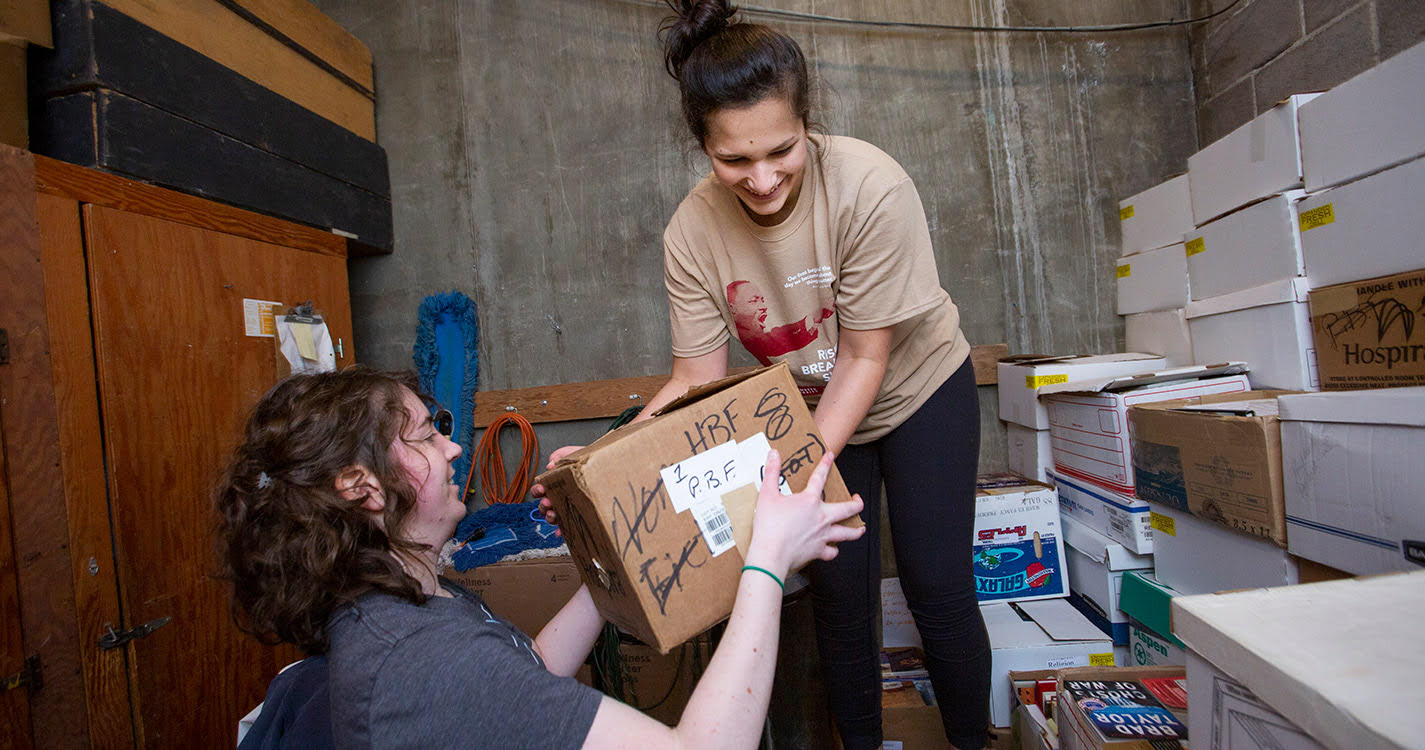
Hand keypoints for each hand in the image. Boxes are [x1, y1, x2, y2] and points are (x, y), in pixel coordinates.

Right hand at [531, 444, 584, 524]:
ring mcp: (568, 507)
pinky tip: (561, 531)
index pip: (540, 490)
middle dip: (542, 505)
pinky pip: (568, 527)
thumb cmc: (589, 462)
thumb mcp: (574, 454)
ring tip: (554, 514)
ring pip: (553, 517)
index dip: (537, 490)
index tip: (541, 489)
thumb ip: (560, 456)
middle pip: (544, 505)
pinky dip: (562, 530)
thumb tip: (551, 464)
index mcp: (555, 484)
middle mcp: (559, 497)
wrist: (607, 467)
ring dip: (550, 517)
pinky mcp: (578, 516)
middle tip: (547, 502)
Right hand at [744, 450, 863, 577]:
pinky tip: (833, 548)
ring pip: (848, 533)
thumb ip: (772, 472)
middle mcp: (822, 518)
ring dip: (856, 529)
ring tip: (860, 528)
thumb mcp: (767, 495)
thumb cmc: (769, 527)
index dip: (825, 464)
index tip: (830, 456)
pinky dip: (834, 550)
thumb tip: (774, 454)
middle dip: (857, 503)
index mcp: (810, 501)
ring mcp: (823, 536)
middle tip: (858, 499)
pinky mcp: (819, 552)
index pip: (819, 477)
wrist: (771, 555)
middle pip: (848, 508)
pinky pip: (832, 551)